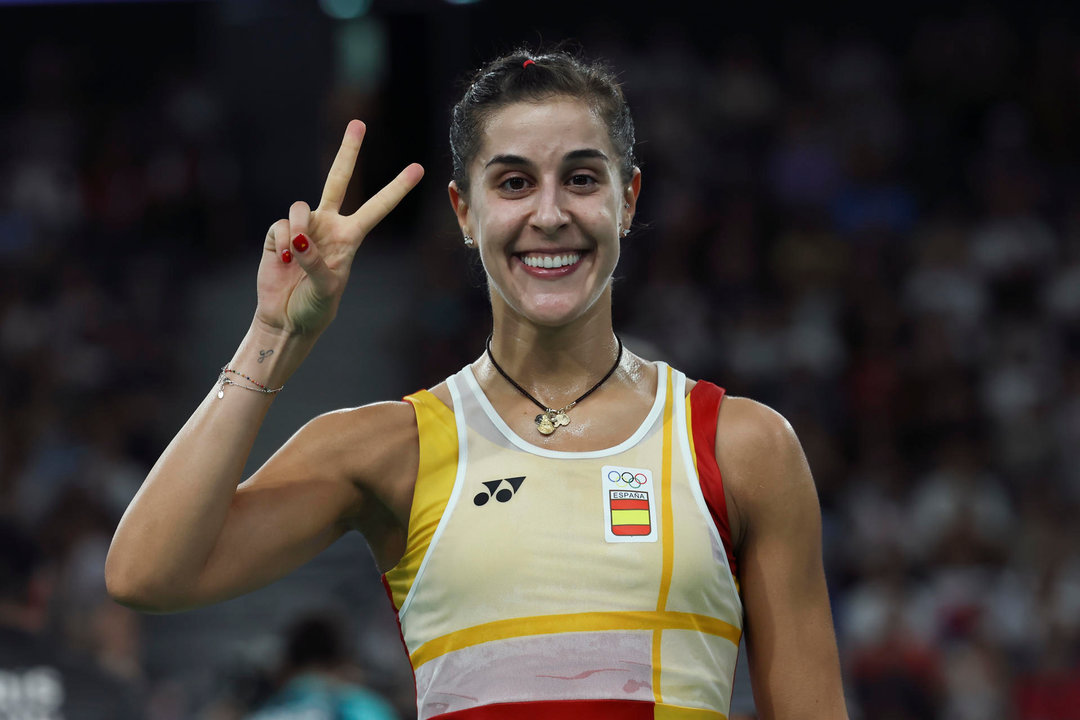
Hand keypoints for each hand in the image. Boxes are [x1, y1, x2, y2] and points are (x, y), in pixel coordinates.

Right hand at [254, 120, 423, 336]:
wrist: (287, 317)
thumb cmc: (315, 305)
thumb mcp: (326, 287)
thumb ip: (316, 261)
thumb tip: (300, 238)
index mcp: (350, 236)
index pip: (378, 207)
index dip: (397, 188)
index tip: (419, 169)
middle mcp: (328, 225)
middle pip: (337, 179)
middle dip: (347, 151)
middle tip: (358, 123)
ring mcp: (304, 227)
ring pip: (300, 207)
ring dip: (299, 231)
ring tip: (295, 257)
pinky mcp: (280, 233)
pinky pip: (282, 225)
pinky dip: (283, 244)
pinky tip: (283, 262)